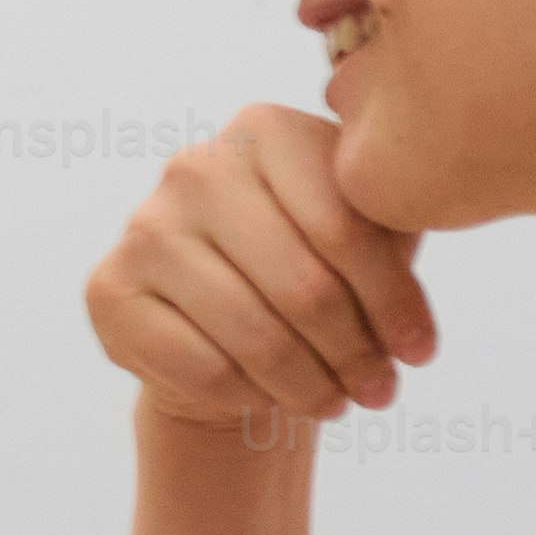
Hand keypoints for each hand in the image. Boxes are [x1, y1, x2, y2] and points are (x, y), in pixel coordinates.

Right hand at [86, 100, 435, 427]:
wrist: (216, 318)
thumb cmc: (311, 267)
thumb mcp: (364, 233)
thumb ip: (394, 224)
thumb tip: (427, 253)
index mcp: (266, 131)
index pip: (347, 229)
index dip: (394, 303)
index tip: (420, 354)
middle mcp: (194, 166)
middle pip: (303, 287)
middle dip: (353, 353)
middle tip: (380, 391)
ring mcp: (142, 227)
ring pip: (254, 334)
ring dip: (309, 386)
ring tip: (335, 403)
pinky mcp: (108, 289)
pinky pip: (201, 366)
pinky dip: (249, 396)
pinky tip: (268, 398)